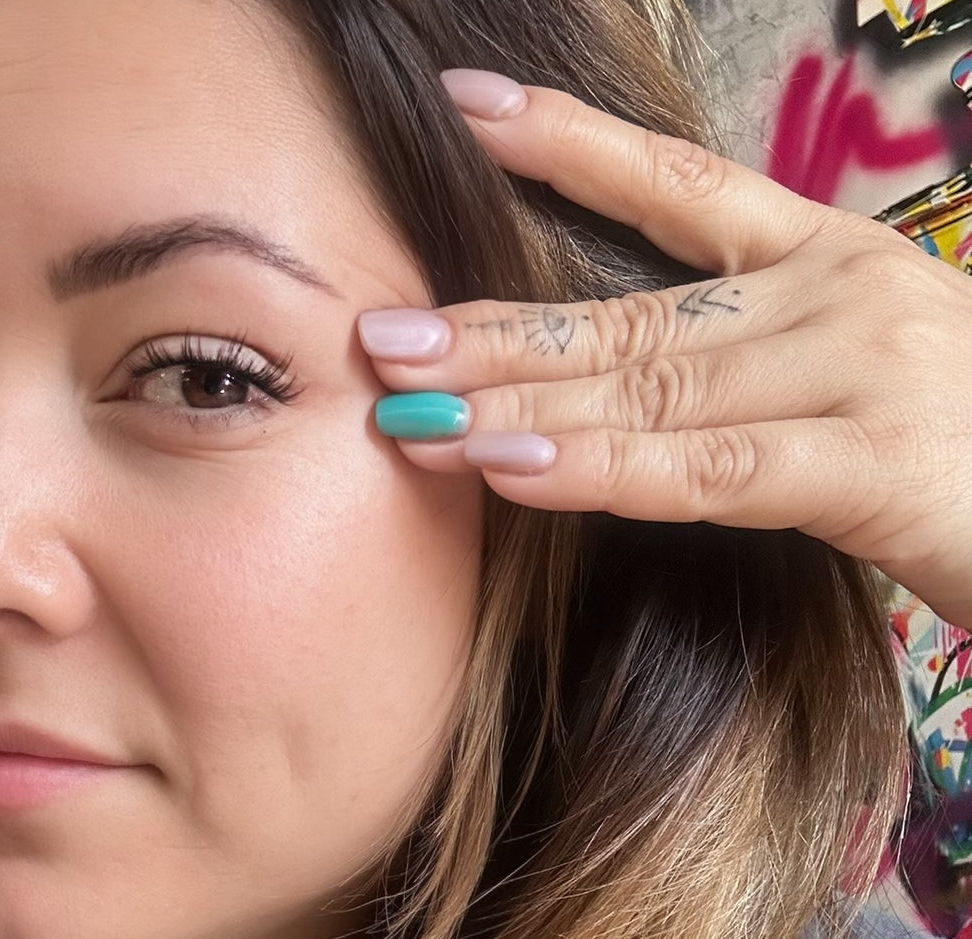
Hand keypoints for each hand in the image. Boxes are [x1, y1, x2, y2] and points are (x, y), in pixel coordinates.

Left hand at [360, 72, 971, 631]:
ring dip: (520, 406)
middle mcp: (835, 294)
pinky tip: (513, 470)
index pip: (676, 183)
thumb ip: (730, 365)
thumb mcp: (841, 373)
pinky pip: (711, 470)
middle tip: (382, 338)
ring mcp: (858, 370)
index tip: (468, 109)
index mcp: (826, 257)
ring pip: (652, 388)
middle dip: (497, 331)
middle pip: (630, 312)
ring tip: (411, 411)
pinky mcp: (875, 464)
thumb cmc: (957, 450)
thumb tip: (591, 386)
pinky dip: (606, 471)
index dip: (568, 144)